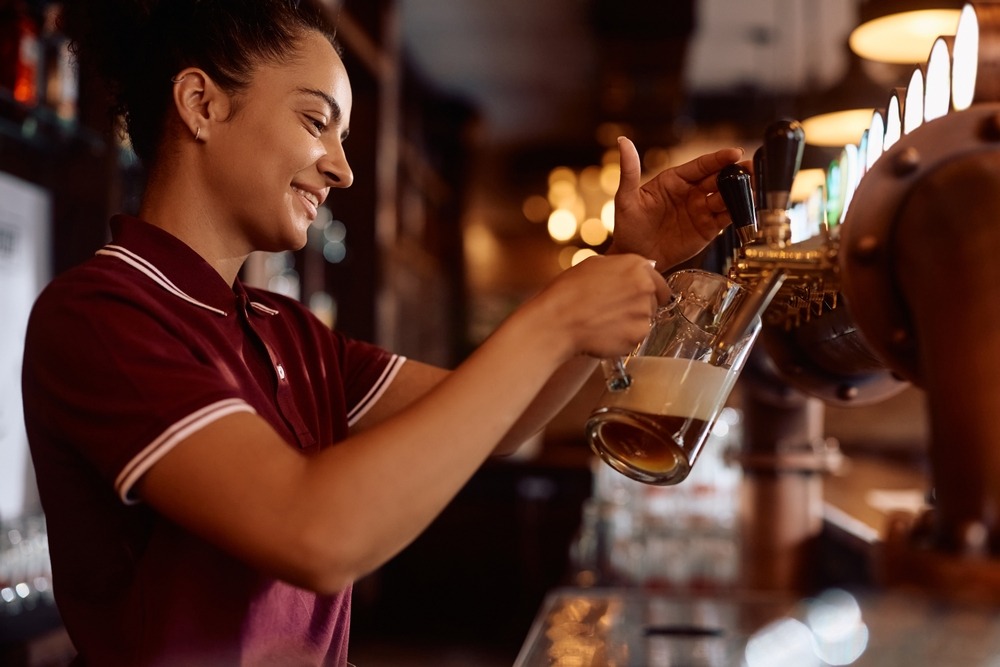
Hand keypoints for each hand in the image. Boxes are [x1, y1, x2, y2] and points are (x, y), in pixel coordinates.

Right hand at [529, 254, 669, 359]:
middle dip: (637, 307)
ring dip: (630, 323)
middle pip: (652, 302)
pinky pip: (635, 338)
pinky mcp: (637, 336)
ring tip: (604, 322)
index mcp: (636, 266)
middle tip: (612, 311)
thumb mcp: (593, 265)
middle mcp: (645, 288)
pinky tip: (604, 333)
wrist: (557, 322)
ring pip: (644, 321)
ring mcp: (644, 314)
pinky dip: (623, 338)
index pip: (659, 282)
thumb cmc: (568, 293)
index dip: (647, 292)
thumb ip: (620, 268)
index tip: (637, 298)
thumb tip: (631, 274)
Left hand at [608, 136, 743, 270]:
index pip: (700, 165)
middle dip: (735, 173)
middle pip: (718, 178)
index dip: (718, 159)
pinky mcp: (708, 228)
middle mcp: (691, 192)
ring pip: (726, 196)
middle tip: (751, 169)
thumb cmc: (628, 227)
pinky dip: (739, 212)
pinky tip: (748, 207)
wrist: (636, 257)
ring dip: (740, 192)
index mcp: (674, 180)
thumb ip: (629, 170)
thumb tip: (623, 140)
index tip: (735, 153)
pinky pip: (727, 217)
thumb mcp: (627, 198)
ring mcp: (701, 210)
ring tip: (754, 188)